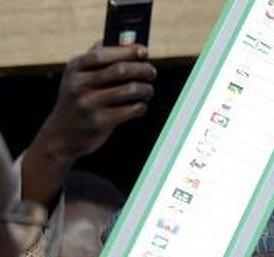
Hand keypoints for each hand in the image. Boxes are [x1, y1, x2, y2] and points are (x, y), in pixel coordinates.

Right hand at [22, 43, 155, 206]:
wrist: (60, 136)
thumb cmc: (76, 99)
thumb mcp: (76, 76)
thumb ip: (96, 58)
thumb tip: (126, 42)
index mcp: (74, 69)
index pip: (103, 54)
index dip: (127, 51)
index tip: (144, 51)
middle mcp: (79, 85)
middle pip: (121, 70)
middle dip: (143, 69)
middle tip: (152, 72)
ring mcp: (88, 104)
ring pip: (130, 90)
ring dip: (146, 89)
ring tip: (148, 90)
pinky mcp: (99, 122)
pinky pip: (131, 110)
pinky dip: (141, 106)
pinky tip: (140, 106)